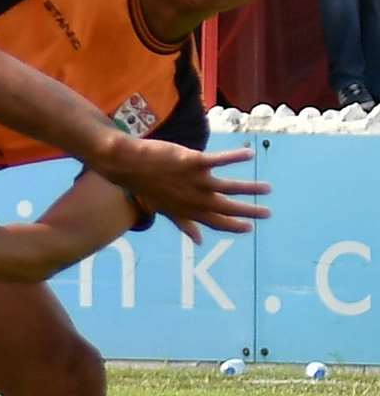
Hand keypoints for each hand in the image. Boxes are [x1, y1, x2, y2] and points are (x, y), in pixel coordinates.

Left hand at [89, 137, 269, 240]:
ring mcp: (195, 181)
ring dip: (250, 188)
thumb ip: (184, 224)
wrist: (128, 165)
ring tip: (267, 188)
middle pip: (227, 208)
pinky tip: (249, 154)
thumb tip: (198, 241)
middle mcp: (194, 199)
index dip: (232, 226)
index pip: (215, 222)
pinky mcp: (193, 162)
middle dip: (249, 211)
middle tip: (268, 213)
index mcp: (188, 211)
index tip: (249, 228)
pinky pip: (220, 160)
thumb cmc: (146, 186)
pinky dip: (235, 157)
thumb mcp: (165, 209)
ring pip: (229, 187)